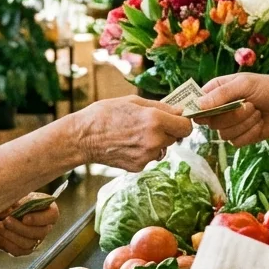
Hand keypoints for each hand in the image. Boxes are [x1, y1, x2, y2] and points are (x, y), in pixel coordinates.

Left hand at [0, 197, 59, 255]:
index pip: (52, 216)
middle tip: (6, 220)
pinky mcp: (24, 249)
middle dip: (20, 228)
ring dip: (11, 235)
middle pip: (39, 233)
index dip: (39, 219)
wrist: (5, 210)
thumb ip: (20, 200)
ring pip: (27, 244)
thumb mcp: (20, 196)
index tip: (25, 218)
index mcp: (49, 211)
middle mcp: (45, 228)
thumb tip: (13, 207)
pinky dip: (5, 242)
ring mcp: (35, 240)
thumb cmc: (16, 199)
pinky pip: (17, 250)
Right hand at [73, 96, 192, 171]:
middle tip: (150, 124)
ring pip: (163, 148)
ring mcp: (147, 156)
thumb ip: (160, 107)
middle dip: (167, 131)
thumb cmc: (105, 114)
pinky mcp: (139, 167)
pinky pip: (150, 157)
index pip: (186, 127)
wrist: (83, 138)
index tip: (176, 119)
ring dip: (155, 142)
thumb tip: (179, 111)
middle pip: (175, 138)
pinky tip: (128, 144)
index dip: (182, 122)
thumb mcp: (133, 101)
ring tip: (134, 134)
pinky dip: (143, 151)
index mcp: (156, 120)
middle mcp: (155, 140)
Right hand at [194, 73, 268, 145]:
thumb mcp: (245, 84)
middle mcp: (219, 108)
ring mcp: (228, 124)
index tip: (208, 112)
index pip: (197, 103)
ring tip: (257, 112)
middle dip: (233, 116)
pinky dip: (250, 133)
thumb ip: (222, 94)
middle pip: (210, 122)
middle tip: (250, 105)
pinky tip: (259, 123)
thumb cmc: (267, 88)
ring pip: (223, 134)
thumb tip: (199, 105)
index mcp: (216, 91)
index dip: (199, 110)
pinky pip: (235, 142)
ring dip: (245, 124)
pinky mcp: (239, 136)